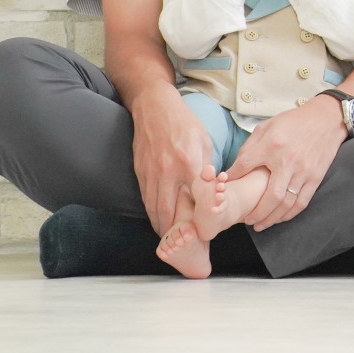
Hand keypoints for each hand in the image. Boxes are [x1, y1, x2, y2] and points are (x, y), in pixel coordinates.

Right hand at [128, 88, 218, 234]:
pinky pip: (146, 199)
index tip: (204, 233)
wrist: (154, 107)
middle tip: (183, 245)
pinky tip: (158, 222)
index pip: (196, 200)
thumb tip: (213, 192)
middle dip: (176, 232)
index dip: (199, 219)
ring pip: (155, 209)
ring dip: (162, 227)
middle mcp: (170, 171)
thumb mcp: (205, 142)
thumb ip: (208, 169)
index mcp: (191, 163)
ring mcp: (152, 172)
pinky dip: (152, 214)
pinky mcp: (140, 172)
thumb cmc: (184, 123)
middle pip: (171, 211)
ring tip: (170, 240)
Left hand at [224, 94, 347, 229]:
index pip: (244, 165)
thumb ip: (251, 146)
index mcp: (271, 145)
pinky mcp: (315, 177)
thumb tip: (236, 167)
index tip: (225, 186)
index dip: (232, 178)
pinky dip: (289, 214)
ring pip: (286, 203)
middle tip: (246, 220)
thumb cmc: (294, 122)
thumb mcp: (267, 126)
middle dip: (256, 212)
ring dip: (272, 218)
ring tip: (260, 224)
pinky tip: (280, 218)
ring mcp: (303, 171)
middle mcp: (287, 160)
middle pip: (270, 196)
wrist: (326, 119)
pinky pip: (301, 202)